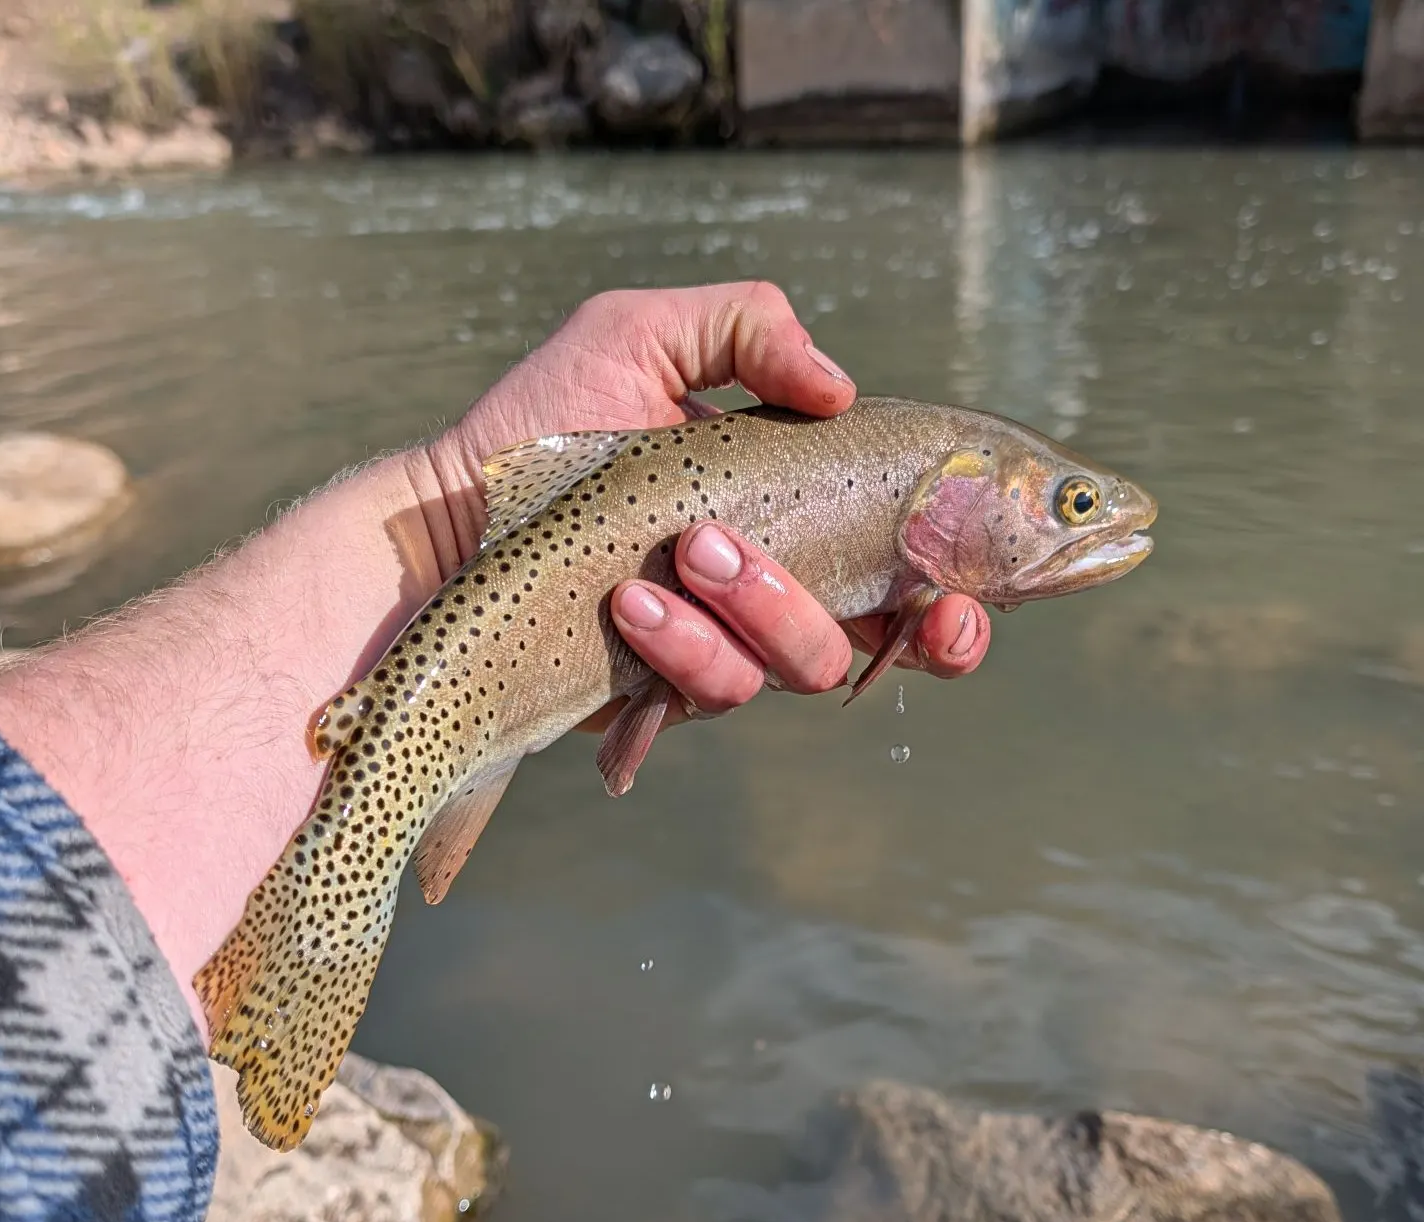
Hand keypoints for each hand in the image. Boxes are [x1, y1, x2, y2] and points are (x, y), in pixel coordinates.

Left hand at [417, 282, 990, 730]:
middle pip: (888, 644)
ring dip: (766, 610)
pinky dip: (688, 647)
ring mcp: (725, 645)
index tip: (970, 594)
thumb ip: (747, 326)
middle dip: (914, 635)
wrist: (453, 511)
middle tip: (902, 603)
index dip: (962, 594)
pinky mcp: (668, 691)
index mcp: (800, 510)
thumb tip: (840, 386)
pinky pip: (714, 692)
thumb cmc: (551, 422)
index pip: (911, 564)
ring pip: (801, 667)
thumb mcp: (643, 333)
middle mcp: (775, 588)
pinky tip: (633, 602)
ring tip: (690, 550)